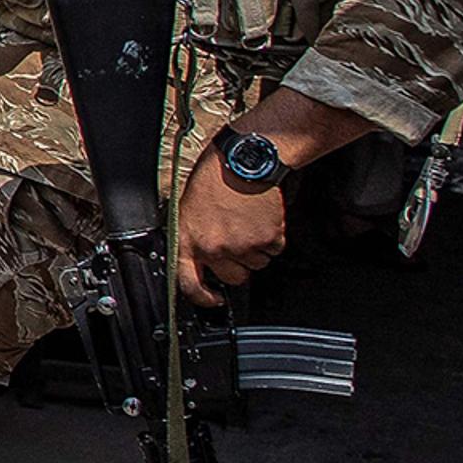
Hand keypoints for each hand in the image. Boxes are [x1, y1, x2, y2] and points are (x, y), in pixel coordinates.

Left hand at [172, 146, 287, 307]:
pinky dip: (273, 237)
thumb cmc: (213, 180)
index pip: (188, 283)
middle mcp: (214, 248)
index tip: (213, 299)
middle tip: (238, 240)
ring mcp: (241, 246)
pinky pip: (274, 250)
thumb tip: (201, 261)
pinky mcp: (266, 239)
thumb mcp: (187, 211)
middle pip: (233, 277)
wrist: (241, 163)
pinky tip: (261, 218)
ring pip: (256, 264)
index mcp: (188, 241)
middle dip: (238, 265)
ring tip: (247, 222)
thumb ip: (194, 239)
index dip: (202, 297)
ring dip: (256, 249)